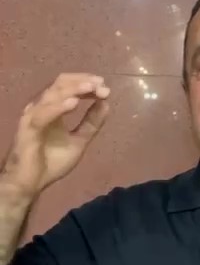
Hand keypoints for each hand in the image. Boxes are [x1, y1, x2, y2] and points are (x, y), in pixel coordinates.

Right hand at [3, 73, 109, 196]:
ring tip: (91, 88)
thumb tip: (106, 104)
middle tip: (101, 84)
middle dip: (82, 82)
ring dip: (73, 89)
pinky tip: (74, 104)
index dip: (86, 83)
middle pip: (60, 84)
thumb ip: (91, 124)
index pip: (68, 86)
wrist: (31, 183)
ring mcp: (33, 116)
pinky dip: (58, 107)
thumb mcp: (78, 141)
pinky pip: (42, 114)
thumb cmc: (50, 162)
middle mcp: (42, 107)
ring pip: (52, 95)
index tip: (105, 88)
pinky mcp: (27, 129)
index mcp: (53, 109)